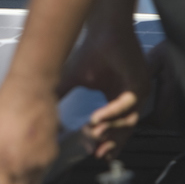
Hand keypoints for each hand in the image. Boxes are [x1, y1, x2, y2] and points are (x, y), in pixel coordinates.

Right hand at [57, 23, 149, 159]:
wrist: (103, 30)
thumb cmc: (90, 51)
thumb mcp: (71, 79)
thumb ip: (60, 96)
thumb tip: (45, 112)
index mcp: (116, 98)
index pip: (115, 127)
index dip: (105, 142)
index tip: (93, 153)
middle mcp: (129, 98)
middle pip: (123, 129)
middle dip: (110, 143)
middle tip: (96, 152)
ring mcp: (137, 92)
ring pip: (127, 120)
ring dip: (110, 130)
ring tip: (92, 135)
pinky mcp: (139, 84)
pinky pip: (127, 104)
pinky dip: (112, 113)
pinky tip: (96, 118)